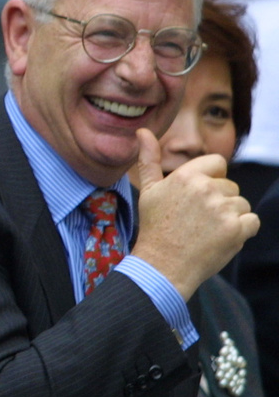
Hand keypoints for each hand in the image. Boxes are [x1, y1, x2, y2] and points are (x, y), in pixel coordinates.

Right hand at [131, 128, 258, 299]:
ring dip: (231, 217)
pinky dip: (242, 231)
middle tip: (197, 220)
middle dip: (220, 202)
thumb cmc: (154, 228)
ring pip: (242, 204)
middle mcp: (206, 189)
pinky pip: (252, 222)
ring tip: (207, 231)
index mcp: (187, 176)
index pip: (218, 163)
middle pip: (231, 187)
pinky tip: (220, 238)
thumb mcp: (148, 191)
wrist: (162, 265)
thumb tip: (143, 131)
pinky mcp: (236, 229)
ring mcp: (223, 210)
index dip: (212, 179)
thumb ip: (149, 159)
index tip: (198, 197)